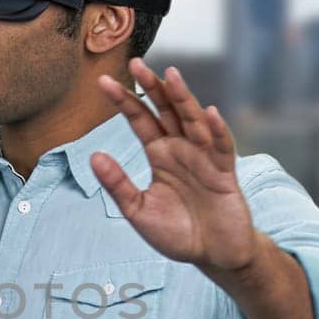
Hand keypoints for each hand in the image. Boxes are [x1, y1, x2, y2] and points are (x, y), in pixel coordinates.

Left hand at [91, 57, 258, 274]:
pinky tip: (208, 114)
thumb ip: (118, 184)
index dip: (124, 101)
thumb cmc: (177, 232)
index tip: (102, 81)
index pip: (140, 120)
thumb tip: (93, 155)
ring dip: (183, 98)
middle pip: (166, 110)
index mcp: (160, 154)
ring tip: (171, 75)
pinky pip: (222, 147)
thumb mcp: (138, 210)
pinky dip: (217, 130)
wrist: (213, 255)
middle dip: (152, 87)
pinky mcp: (225, 173)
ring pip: (192, 120)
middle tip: (135, 63)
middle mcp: (182, 149)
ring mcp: (205, 157)